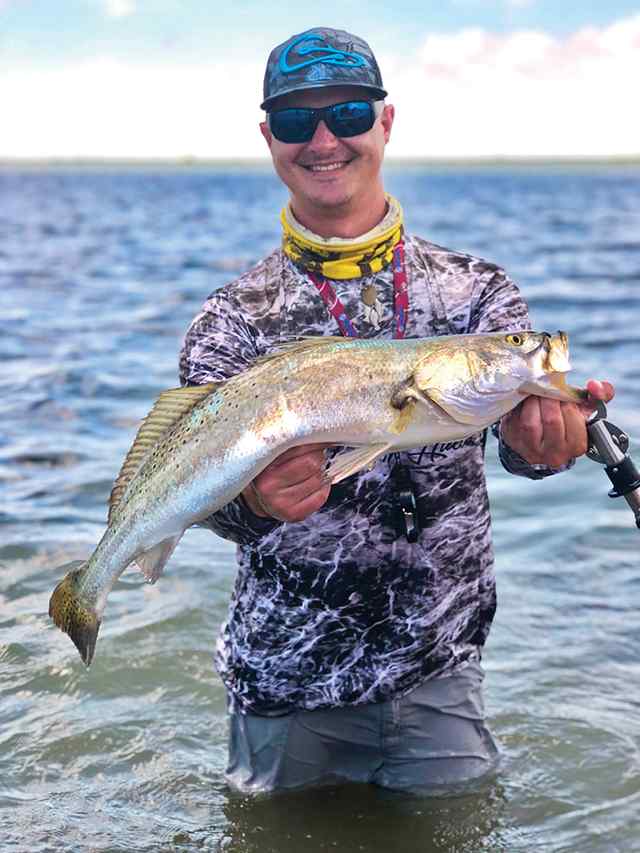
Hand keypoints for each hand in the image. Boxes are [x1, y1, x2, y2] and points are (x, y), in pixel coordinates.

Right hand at [241, 443, 332, 522]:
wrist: (255, 496)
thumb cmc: (266, 468)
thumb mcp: (270, 449)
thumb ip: (288, 438)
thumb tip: (317, 426)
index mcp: (261, 464)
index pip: (300, 446)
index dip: (312, 439)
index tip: (317, 434)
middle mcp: (268, 487)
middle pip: (313, 462)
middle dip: (316, 455)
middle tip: (310, 453)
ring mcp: (280, 503)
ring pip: (319, 479)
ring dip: (319, 471)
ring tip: (308, 469)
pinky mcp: (293, 515)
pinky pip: (321, 497)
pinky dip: (322, 487)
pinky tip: (310, 482)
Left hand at [500, 379, 614, 467]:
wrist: (540, 436)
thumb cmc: (566, 419)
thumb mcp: (586, 409)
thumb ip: (601, 395)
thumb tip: (595, 385)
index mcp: (577, 445)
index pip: (573, 418)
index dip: (566, 401)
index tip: (561, 393)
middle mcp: (555, 454)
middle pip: (551, 420)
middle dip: (548, 399)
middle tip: (545, 388)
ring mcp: (532, 451)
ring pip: (530, 423)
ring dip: (532, 402)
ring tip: (534, 393)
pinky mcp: (513, 443)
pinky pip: (513, 423)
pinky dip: (517, 408)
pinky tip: (522, 401)